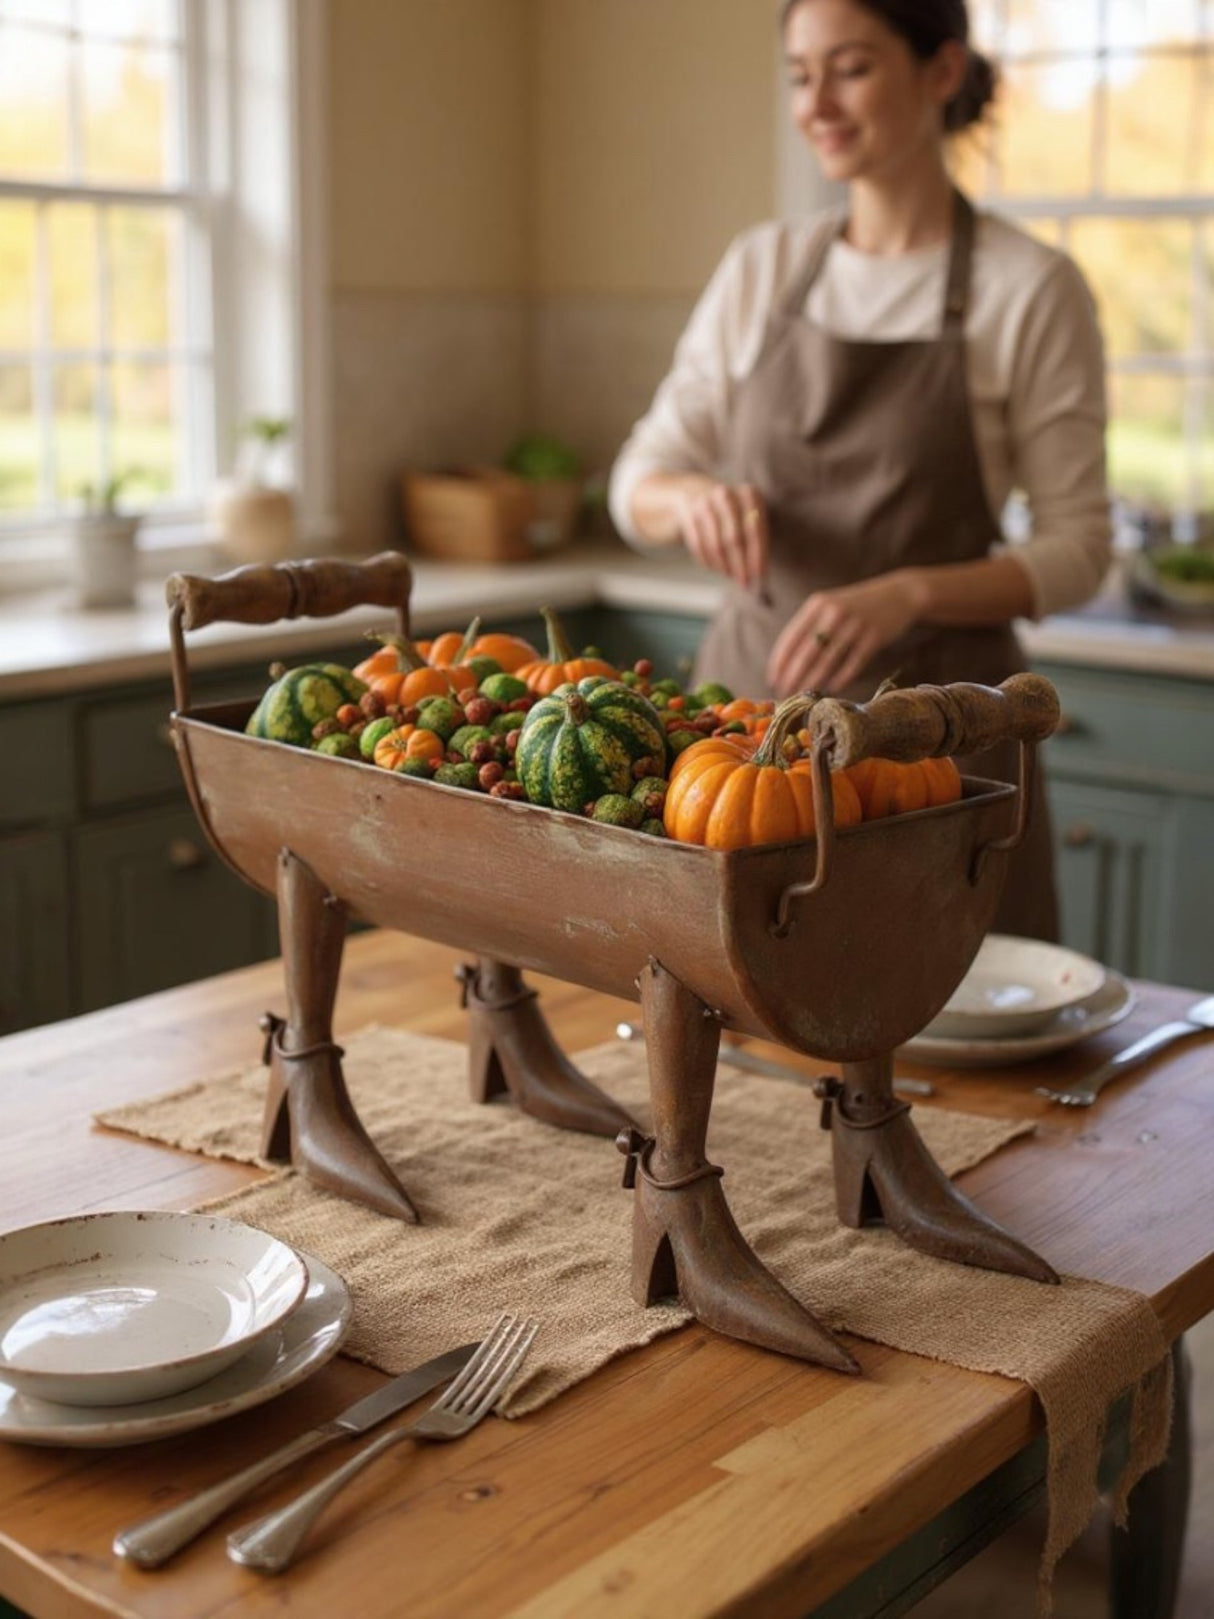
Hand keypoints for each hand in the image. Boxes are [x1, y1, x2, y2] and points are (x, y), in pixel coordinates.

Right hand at [674, 480, 768, 590]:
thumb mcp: (750, 516)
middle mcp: (726, 495)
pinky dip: (708, 561)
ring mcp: (704, 503)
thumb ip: (758, 541)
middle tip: (744, 583)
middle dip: (740, 565)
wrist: (698, 492)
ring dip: (724, 566)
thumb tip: (759, 575)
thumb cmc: (734, 513)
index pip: (755, 530)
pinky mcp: (688, 514)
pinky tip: (716, 569)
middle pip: (734, 539)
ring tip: (731, 576)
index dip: (757, 555)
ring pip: (715, 544)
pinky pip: (698, 545)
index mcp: (749, 494)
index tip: (759, 576)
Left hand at [767, 573, 923, 695]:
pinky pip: (853, 663)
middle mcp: (833, 612)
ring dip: (813, 680)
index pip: (791, 637)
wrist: (899, 594)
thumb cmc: (857, 606)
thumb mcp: (830, 607)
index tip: (772, 679)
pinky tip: (832, 689)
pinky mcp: (874, 636)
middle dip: (792, 675)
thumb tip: (787, 661)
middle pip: (807, 652)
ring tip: (803, 695)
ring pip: (828, 660)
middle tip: (784, 693)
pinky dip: (841, 678)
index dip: (780, 661)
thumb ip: (810, 627)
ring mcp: (855, 624)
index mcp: (817, 604)